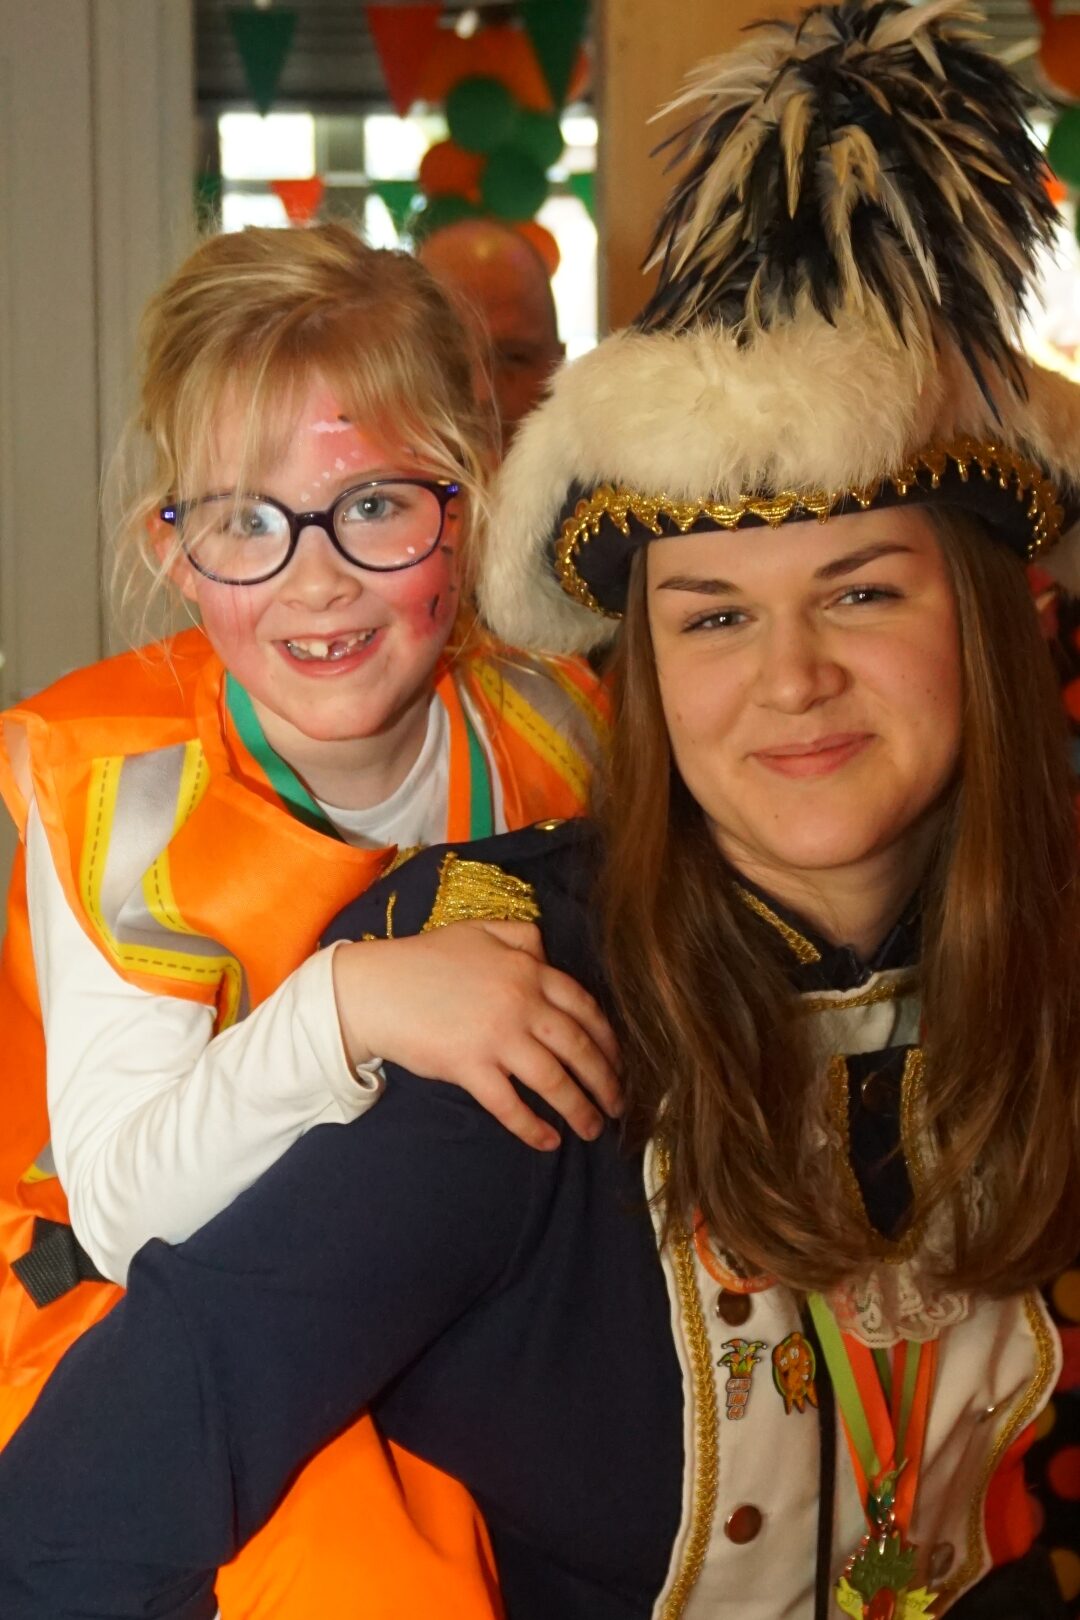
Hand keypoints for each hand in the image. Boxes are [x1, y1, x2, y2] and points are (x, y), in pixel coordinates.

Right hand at [331, 922, 620, 1150]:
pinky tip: (547, 1142)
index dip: (608, 1039)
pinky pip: (511, 1105)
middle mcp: (521, 1003)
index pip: (585, 1007)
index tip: (619, 1061)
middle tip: (619, 1104)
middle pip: (579, 1047)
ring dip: (580, 1109)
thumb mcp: (479, 931)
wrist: (374, 987)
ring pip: (553, 1080)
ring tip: (593, 1128)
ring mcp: (497, 1036)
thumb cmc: (424, 959)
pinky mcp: (470, 1067)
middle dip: (606, 1080)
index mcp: (528, 969)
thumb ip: (521, 936)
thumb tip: (548, 952)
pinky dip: (532, 1127)